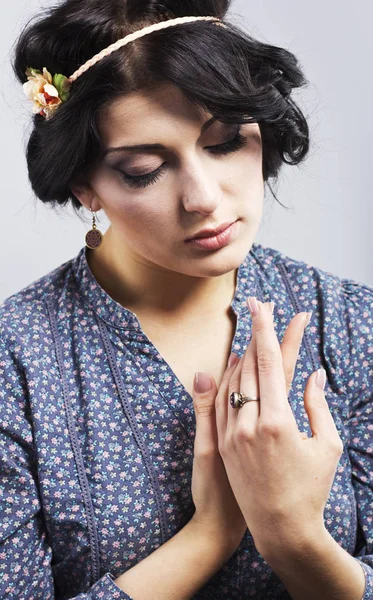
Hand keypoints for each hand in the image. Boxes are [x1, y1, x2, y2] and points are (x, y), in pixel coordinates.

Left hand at [189, 301, 312, 554]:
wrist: (280, 530)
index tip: (263, 305)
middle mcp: (250, 423)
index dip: (266, 330)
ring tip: (251, 330)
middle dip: (255, 331)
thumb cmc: (312, 490)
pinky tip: (235, 364)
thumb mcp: (326, 446)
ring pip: (234, 381)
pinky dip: (228, 379)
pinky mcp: (223, 444)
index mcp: (279, 421)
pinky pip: (222, 402)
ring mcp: (232, 434)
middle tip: (258, 304)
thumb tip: (314, 373)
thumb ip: (317, 405)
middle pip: (250, 365)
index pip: (269, 363)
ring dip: (243, 352)